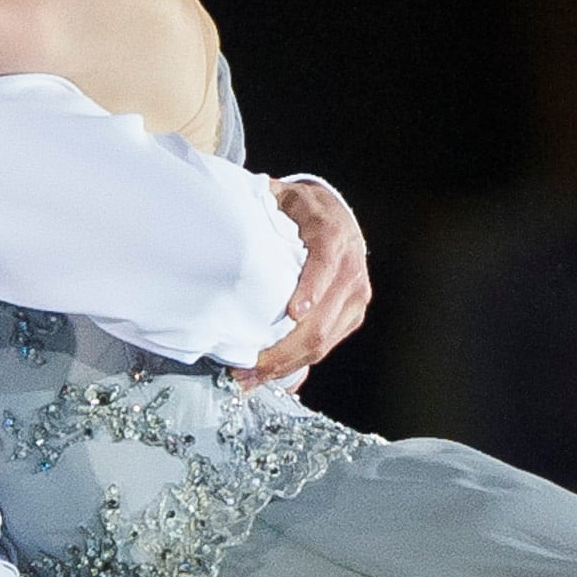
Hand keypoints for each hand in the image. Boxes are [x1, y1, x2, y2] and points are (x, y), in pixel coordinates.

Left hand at [238, 176, 372, 388]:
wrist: (337, 217)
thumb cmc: (300, 211)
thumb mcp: (281, 199)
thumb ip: (259, 207)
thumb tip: (221, 217)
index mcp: (332, 236)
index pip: (326, 264)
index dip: (311, 289)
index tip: (292, 313)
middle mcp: (351, 270)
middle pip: (322, 320)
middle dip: (283, 350)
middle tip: (246, 369)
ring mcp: (355, 297)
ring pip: (323, 340)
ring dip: (286, 364)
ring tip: (251, 378)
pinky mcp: (352, 316)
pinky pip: (325, 347)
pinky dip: (296, 363)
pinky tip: (270, 374)